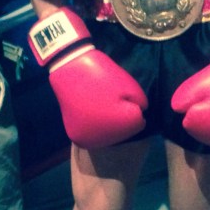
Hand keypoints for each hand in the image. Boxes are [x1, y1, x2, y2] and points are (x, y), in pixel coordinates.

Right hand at [28, 7, 147, 148]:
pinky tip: (92, 112)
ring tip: (99, 104)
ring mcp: (85, 140)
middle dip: (121, 116)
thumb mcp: (132, 86)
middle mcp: (101, 141)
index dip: (132, 104)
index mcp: (118, 127)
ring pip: (109, 135)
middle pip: (123, 132)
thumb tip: (138, 116)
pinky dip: (96, 125)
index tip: (119, 93)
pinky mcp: (75, 137)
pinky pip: (95, 135)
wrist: (68, 68)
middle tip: (108, 97)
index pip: (139, 121)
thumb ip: (141, 104)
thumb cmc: (102, 75)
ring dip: (109, 123)